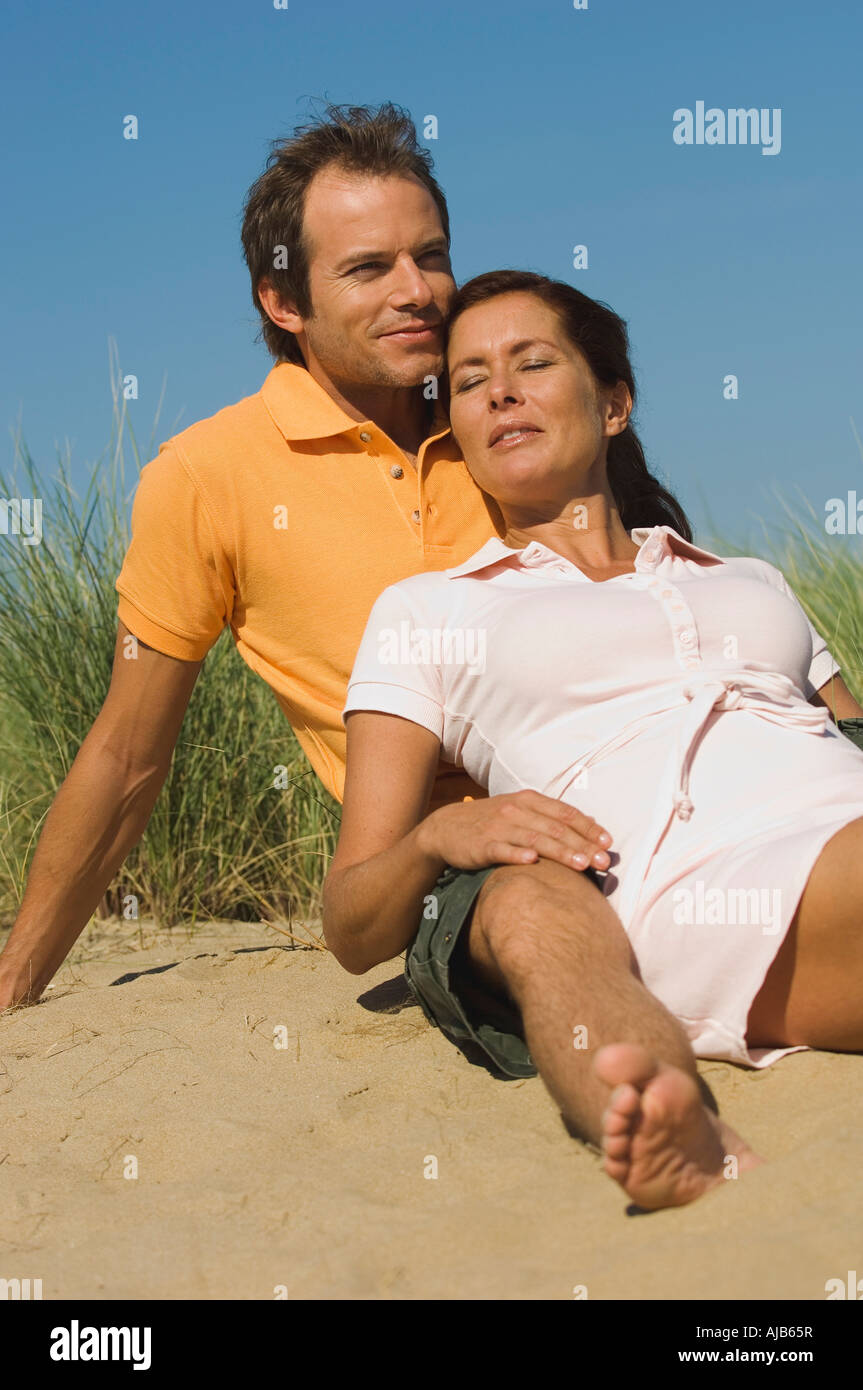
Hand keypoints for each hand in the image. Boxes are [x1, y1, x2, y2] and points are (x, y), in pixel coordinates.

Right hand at [418, 789, 611, 873]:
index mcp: (529, 801)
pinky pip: (502, 849)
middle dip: (582, 845)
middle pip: (555, 828)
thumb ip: (551, 818)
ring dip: (560, 851)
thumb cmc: (491, 822)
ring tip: (581, 865)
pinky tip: (531, 861)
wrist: (446, 828)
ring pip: (535, 839)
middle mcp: (517, 811)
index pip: (565, 813)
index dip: (588, 828)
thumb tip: (589, 825)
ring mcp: (499, 827)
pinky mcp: (482, 844)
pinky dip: (517, 854)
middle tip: (603, 861)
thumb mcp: (521, 812)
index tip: (608, 843)